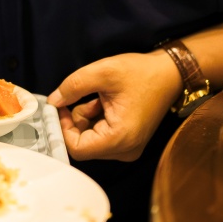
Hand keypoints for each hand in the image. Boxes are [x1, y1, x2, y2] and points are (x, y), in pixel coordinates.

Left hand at [46, 51, 181, 160]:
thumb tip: (53, 101)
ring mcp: (128, 148)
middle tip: (81, 98)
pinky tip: (105, 103)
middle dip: (75, 121)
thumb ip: (73, 86)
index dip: (62, 129)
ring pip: (90, 141)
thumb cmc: (141, 72)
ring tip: (99, 98)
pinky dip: (95, 120)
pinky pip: (100, 137)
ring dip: (86, 119)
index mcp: (121, 137)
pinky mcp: (128, 142)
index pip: (77, 149)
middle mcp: (126, 150)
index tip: (59, 108)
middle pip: (83, 145)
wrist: (169, 74)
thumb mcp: (103, 71)